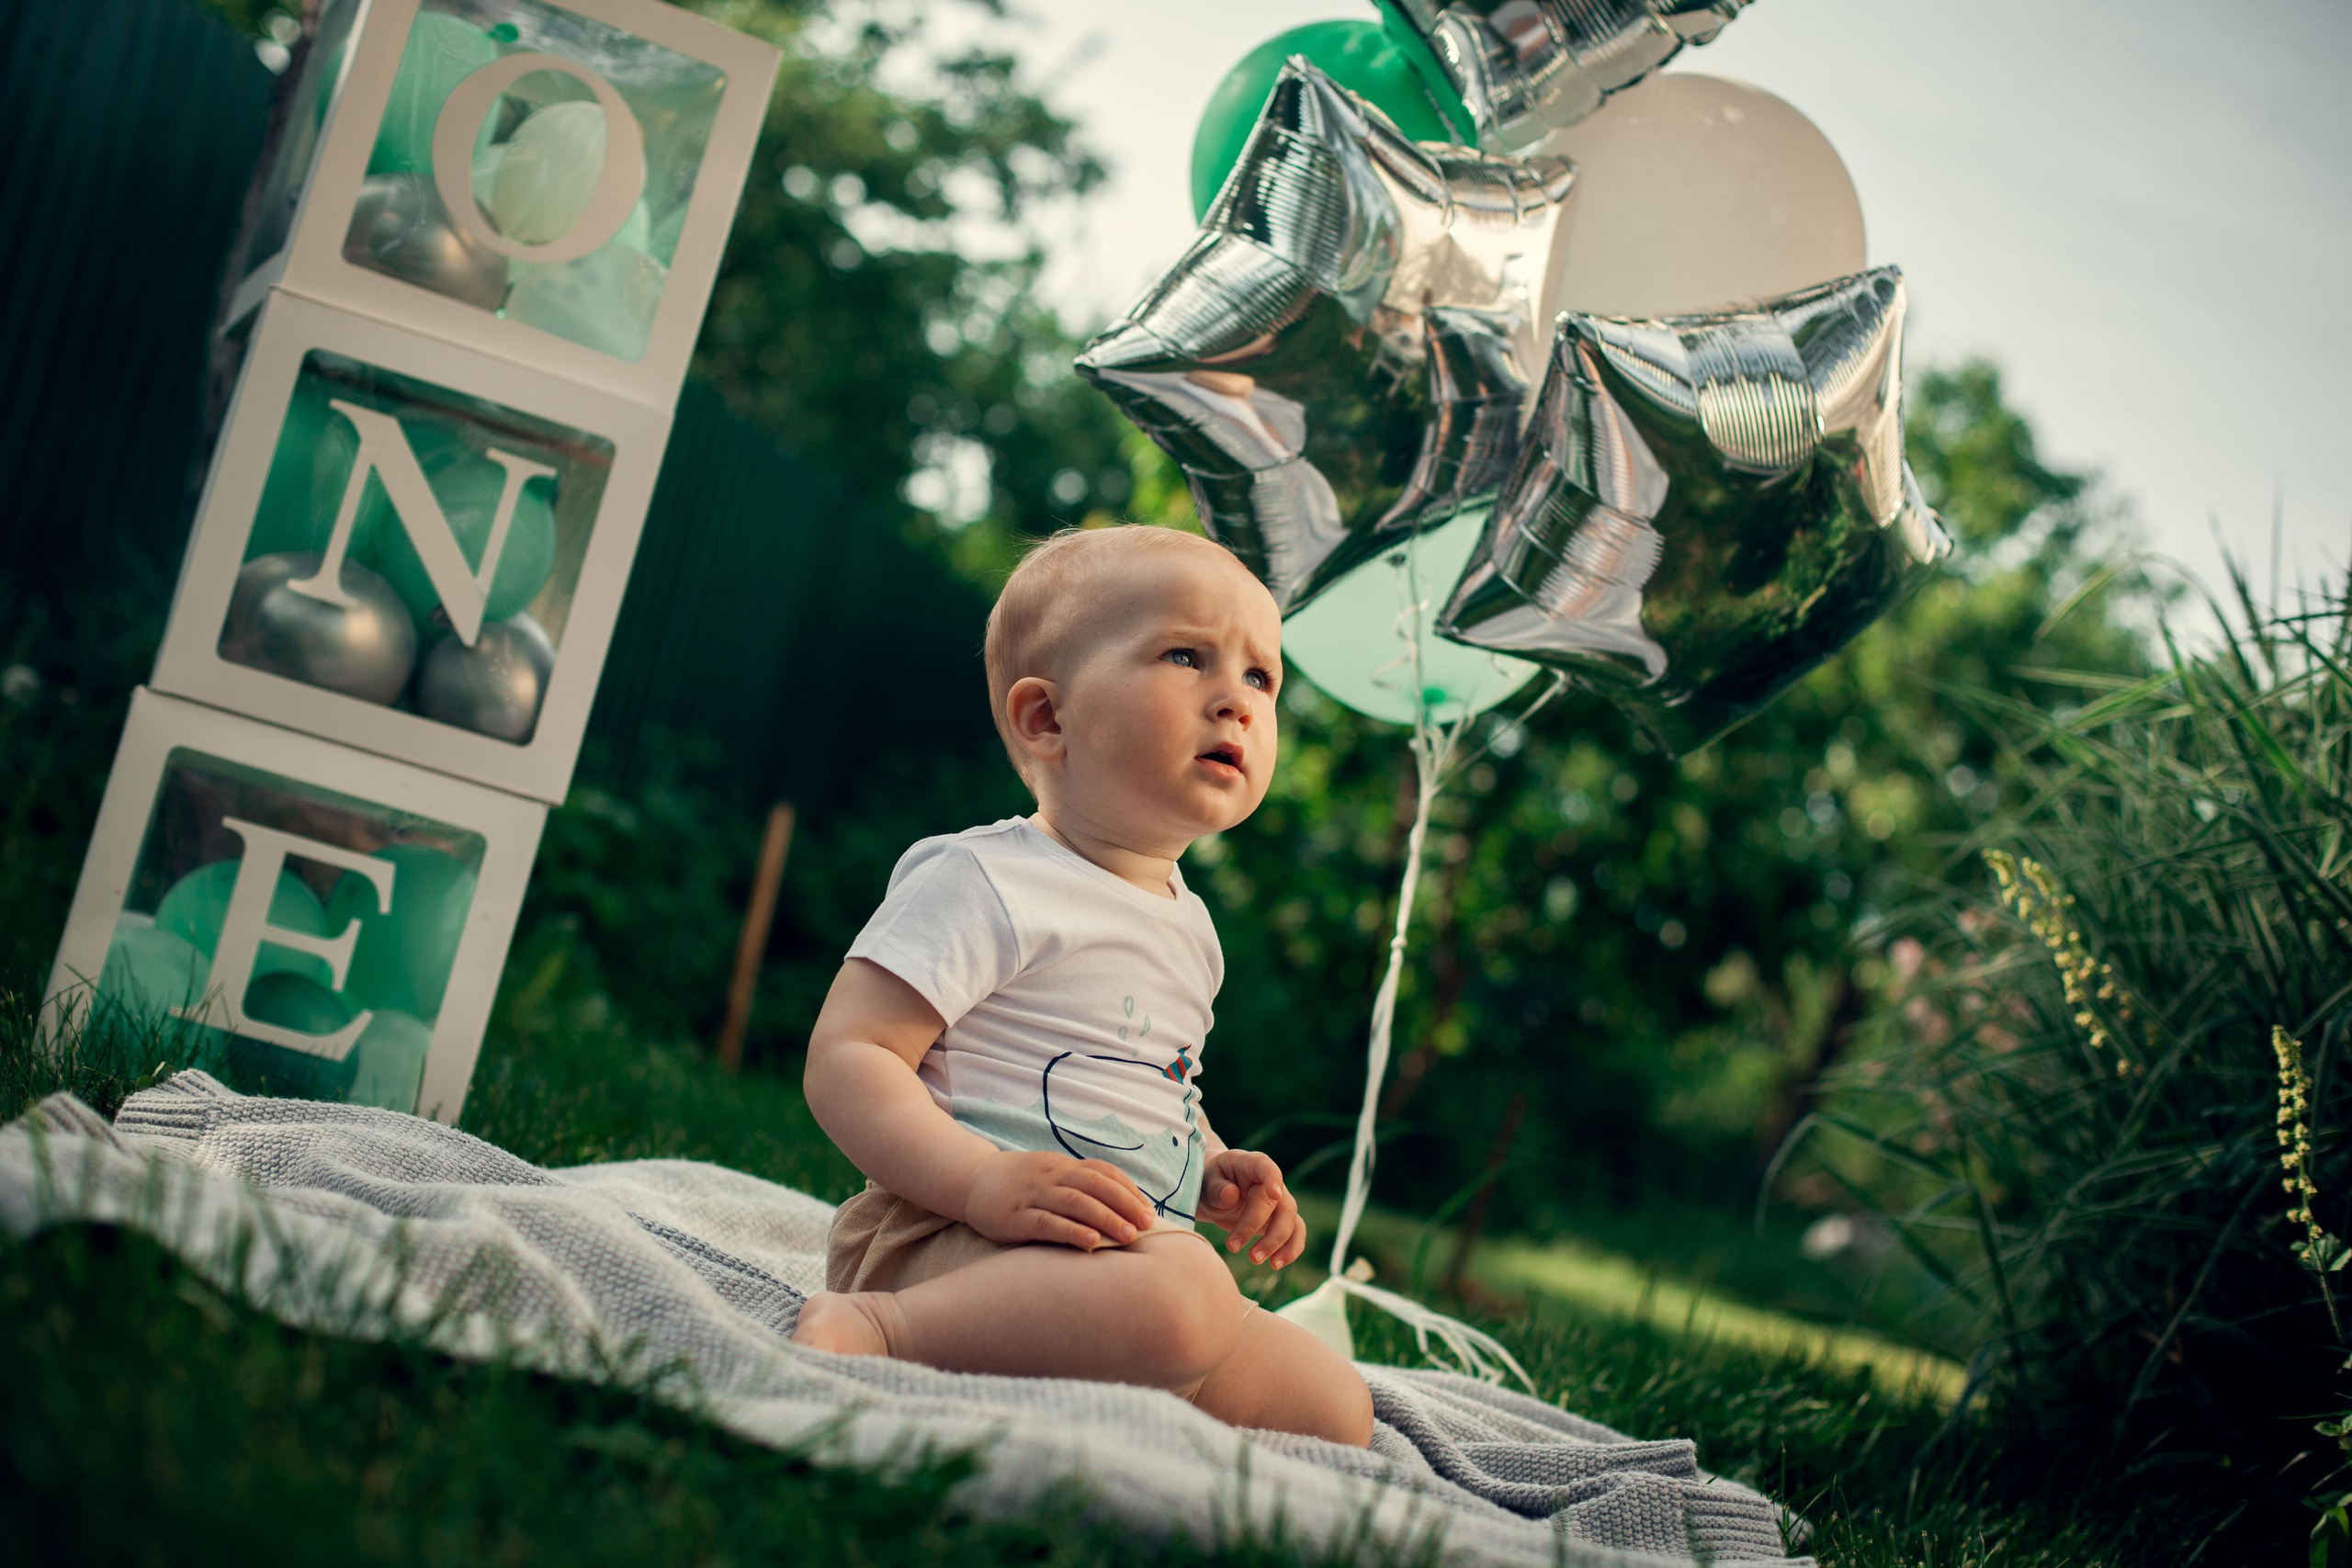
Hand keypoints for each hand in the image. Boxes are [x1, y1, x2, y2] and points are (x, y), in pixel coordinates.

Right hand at [961, 1149, 1158, 1250]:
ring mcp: (1033, 1195)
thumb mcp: (1050, 1175)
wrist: (971, 1182)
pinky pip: (1047, 1222)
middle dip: (1124, 1204)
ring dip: (1105, 1218)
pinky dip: (1072, 1231)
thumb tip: (1120, 1207)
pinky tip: (1091, 1241)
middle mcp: (1051, 1176)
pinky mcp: (1016, 1217)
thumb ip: (1079, 1185)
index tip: (1148, 1211)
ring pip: (1075, 1202)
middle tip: (1147, 1225)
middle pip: (1094, 1185)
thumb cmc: (1020, 1184)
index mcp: (1062, 1165)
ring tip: (1128, 1235)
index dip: (1128, 1190)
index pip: (1103, 1171)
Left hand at [1197, 1149, 1305, 1267]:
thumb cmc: (1209, 1181)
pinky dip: (1290, 1250)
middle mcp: (1271, 1183)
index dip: (1273, 1179)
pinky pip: (1295, 1234)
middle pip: (1276, 1203)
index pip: (1266, 1167)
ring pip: (1291, 1221)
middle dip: (1256, 1225)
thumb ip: (1216, 1187)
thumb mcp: (1205, 1181)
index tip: (1274, 1194)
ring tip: (1254, 1260)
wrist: (1213, 1191)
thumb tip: (1231, 1195)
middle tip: (1232, 1247)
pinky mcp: (1281, 1222)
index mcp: (1250, 1165)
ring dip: (1277, 1242)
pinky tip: (1275, 1265)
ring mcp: (1279, 1203)